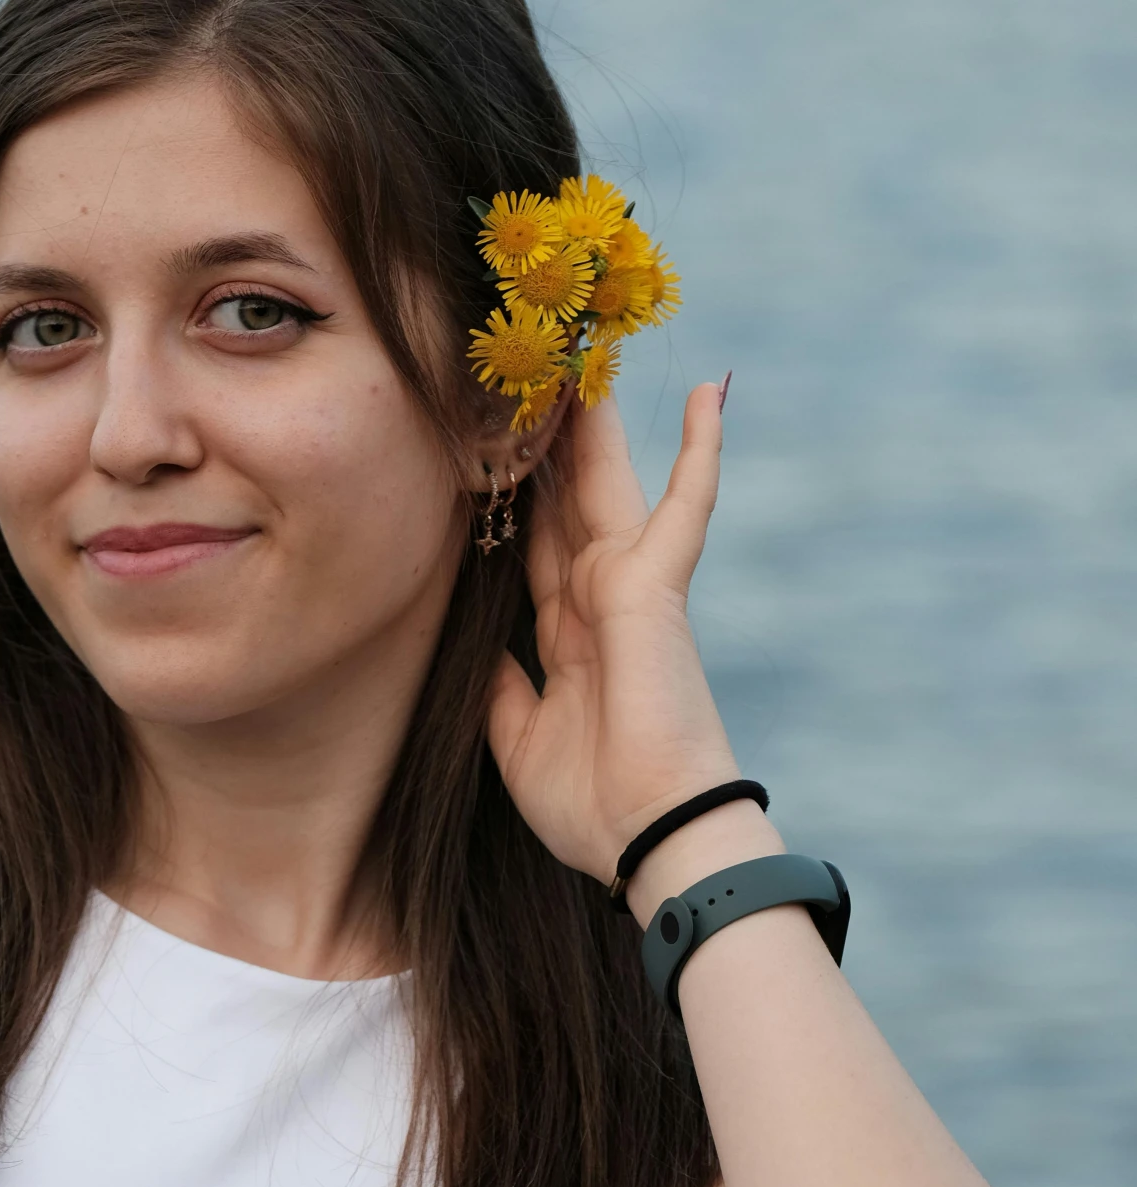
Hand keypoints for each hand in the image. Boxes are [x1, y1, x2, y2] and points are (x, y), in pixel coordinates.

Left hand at [487, 380, 741, 889]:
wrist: (647, 835)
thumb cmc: (591, 802)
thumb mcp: (515, 738)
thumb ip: (498, 680)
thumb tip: (475, 640)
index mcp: (566, 634)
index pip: (529, 547)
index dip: (510, 500)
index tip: (487, 447)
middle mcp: (597, 598)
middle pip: (561, 499)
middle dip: (545, 441)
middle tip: (530, 371)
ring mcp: (629, 586)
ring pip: (605, 481)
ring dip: (594, 421)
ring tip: (583, 351)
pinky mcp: (657, 584)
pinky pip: (686, 502)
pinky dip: (700, 449)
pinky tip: (710, 390)